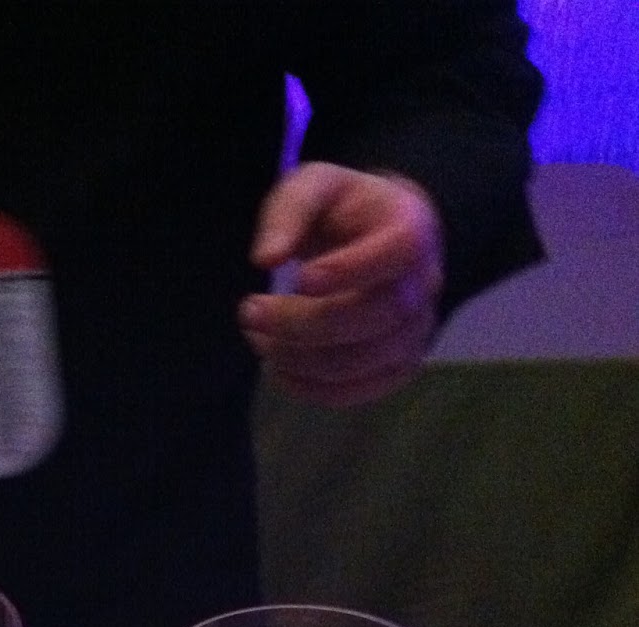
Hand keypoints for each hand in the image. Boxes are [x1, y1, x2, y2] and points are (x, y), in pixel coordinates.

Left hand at [240, 162, 444, 406]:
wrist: (374, 239)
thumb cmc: (343, 210)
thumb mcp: (313, 187)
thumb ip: (289, 211)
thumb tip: (265, 258)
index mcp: (411, 227)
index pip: (399, 251)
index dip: (351, 270)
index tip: (298, 278)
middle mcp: (425, 283)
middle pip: (377, 314)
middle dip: (306, 323)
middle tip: (250, 313)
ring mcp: (416, 330)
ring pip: (366, 360)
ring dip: (303, 360)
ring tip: (259, 342)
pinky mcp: (398, 365)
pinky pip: (361, 390)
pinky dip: (314, 389)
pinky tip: (279, 369)